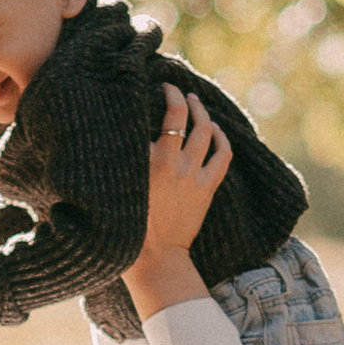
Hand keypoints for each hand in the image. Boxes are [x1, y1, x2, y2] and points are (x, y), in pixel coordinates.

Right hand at [138, 88, 230, 255]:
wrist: (155, 257)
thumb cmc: (130, 226)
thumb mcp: (121, 187)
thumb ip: (128, 160)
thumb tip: (131, 137)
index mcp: (146, 161)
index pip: (161, 117)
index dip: (168, 96)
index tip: (165, 87)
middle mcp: (170, 163)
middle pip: (183, 118)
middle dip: (184, 99)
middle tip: (181, 92)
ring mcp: (192, 175)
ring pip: (205, 132)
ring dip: (203, 114)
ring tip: (198, 105)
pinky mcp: (206, 188)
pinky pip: (222, 156)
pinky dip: (222, 139)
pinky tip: (217, 131)